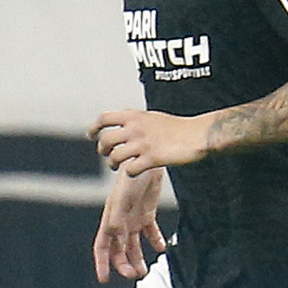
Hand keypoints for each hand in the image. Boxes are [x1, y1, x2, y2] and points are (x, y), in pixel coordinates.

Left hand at [89, 108, 208, 176]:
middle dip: (102, 150)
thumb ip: (134, 120)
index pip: (104, 118)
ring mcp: (143, 144)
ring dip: (113, 164)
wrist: (197, 134)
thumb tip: (119, 126)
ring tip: (118, 166)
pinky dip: (129, 172)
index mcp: (134, 115)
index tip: (90, 136)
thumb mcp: (151, 117)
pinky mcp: (152, 159)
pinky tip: (135, 171)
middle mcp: (135, 128)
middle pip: (105, 141)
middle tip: (107, 155)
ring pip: (114, 157)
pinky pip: (129, 170)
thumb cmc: (176, 127)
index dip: (94, 128)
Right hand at [92, 166, 167, 282]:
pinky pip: (150, 232)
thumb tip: (116, 239)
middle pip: (118, 250)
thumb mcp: (122, 198)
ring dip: (137, 259)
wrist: (145, 158)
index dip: (101, 263)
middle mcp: (120, 221)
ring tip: (144, 272)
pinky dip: (156, 242)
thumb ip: (117, 218)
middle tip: (134, 275)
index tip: (104, 279)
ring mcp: (133, 218)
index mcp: (110, 218)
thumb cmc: (130, 177)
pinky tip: (162, 249)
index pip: (102, 245)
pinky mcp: (147, 212)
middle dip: (123, 265)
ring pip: (133, 245)